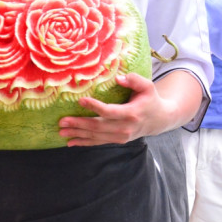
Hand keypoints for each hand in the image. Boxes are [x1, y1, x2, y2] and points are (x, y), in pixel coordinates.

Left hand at [59, 73, 174, 145]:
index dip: (95, 107)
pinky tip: (71, 142)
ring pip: (96, 137)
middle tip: (62, 121)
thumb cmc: (150, 99)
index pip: (110, 112)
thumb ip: (134, 80)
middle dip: (79, 124)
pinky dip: (84, 142)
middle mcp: (125, 128)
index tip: (81, 101)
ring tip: (62, 131)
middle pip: (98, 127)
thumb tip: (118, 78)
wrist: (159, 119)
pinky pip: (98, 143)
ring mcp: (121, 137)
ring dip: (78, 134)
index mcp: (131, 113)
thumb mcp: (148, 86)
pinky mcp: (117, 141)